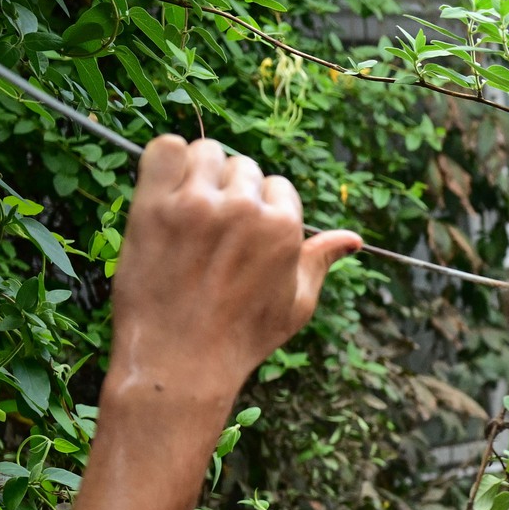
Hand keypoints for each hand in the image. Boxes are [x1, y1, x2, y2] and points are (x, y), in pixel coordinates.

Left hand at [107, 135, 359, 406]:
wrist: (178, 360)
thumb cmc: (241, 337)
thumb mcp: (296, 304)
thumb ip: (321, 261)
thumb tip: (354, 239)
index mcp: (283, 226)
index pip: (277, 186)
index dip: (261, 210)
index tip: (242, 237)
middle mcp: (244, 208)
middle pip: (243, 166)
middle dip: (232, 190)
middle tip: (212, 230)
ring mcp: (197, 204)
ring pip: (206, 152)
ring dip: (200, 173)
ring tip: (188, 210)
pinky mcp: (154, 205)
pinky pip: (164, 148)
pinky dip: (166, 159)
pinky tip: (165, 188)